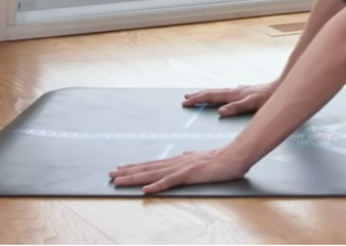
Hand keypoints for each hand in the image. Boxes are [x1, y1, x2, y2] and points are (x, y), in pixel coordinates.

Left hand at [109, 146, 248, 194]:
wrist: (235, 156)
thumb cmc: (221, 158)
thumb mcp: (201, 158)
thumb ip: (190, 158)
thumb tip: (182, 155)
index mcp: (178, 160)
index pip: (152, 165)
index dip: (135, 167)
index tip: (120, 168)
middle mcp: (176, 162)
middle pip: (147, 168)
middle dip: (127, 172)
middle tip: (110, 175)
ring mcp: (181, 168)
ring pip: (153, 174)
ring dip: (134, 178)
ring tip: (119, 180)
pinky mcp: (189, 175)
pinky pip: (170, 182)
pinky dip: (157, 186)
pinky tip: (146, 190)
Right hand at [182, 81, 276, 116]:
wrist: (283, 87)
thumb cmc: (269, 97)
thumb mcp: (253, 104)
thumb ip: (237, 107)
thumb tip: (220, 112)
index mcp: (234, 94)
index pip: (212, 96)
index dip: (198, 100)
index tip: (185, 102)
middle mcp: (236, 91)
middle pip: (213, 93)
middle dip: (199, 96)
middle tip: (185, 99)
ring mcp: (241, 91)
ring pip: (220, 92)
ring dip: (208, 94)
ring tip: (198, 95)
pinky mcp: (248, 92)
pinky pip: (229, 93)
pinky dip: (222, 95)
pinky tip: (224, 97)